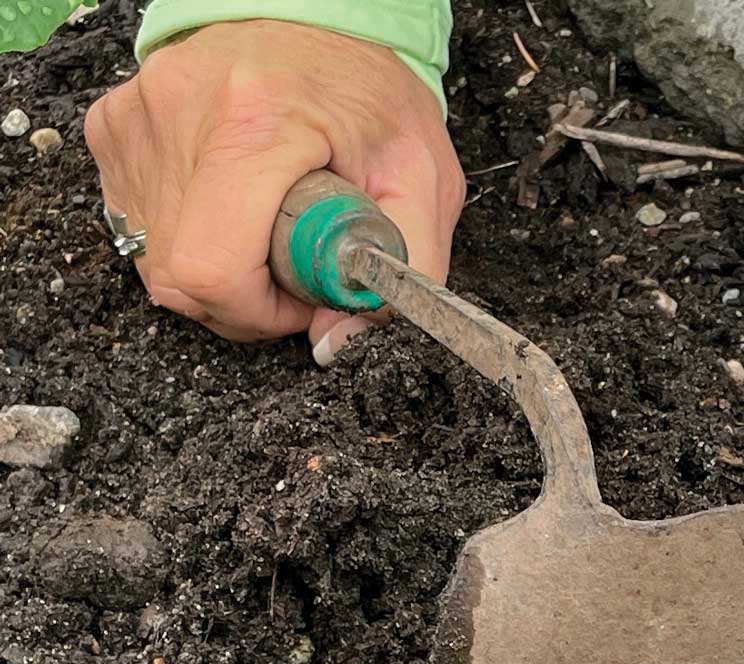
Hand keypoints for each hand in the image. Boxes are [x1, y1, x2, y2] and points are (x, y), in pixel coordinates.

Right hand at [84, 20, 464, 361]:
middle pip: (180, 279)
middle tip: (288, 264)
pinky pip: (139, 228)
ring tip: (263, 228)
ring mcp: (136, 122)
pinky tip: (229, 209)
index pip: (214, 270)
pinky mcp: (114, 131)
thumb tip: (338, 343)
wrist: (320, 18)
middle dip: (242, 300)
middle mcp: (180, 115)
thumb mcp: (423, 182)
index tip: (299, 293)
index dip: (259, 311)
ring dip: (217, 271)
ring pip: (155, 262)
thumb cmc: (371, 95)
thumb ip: (401, 272)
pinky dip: (186, 239)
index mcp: (256, 123)